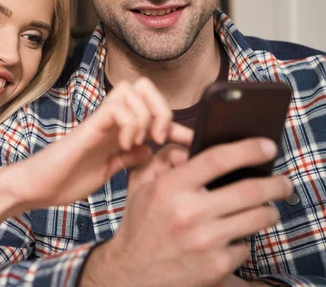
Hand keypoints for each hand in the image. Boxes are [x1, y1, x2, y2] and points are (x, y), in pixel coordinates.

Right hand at [2, 77, 192, 209]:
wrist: (35, 187)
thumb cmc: (66, 179)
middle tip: (161, 137)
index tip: (191, 142)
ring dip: (146, 115)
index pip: (152, 111)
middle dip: (162, 108)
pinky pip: (116, 107)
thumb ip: (128, 158)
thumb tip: (150, 150)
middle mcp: (111, 120)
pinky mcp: (89, 126)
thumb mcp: (108, 170)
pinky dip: (129, 123)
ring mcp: (100, 120)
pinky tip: (125, 144)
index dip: (177, 125)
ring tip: (143, 140)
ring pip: (132, 90)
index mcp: (117, 130)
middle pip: (144, 87)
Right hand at [80, 138, 293, 286]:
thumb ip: (164, 159)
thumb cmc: (140, 223)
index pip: (217, 159)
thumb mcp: (141, 185)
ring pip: (258, 218)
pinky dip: (244, 240)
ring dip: (269, 211)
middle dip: (276, 184)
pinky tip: (233, 237)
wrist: (133, 272)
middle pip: (250, 190)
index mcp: (169, 187)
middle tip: (283, 182)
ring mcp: (205, 241)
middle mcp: (189, 213)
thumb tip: (193, 144)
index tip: (267, 146)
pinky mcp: (216, 266)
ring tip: (267, 208)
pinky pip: (246, 246)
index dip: (248, 149)